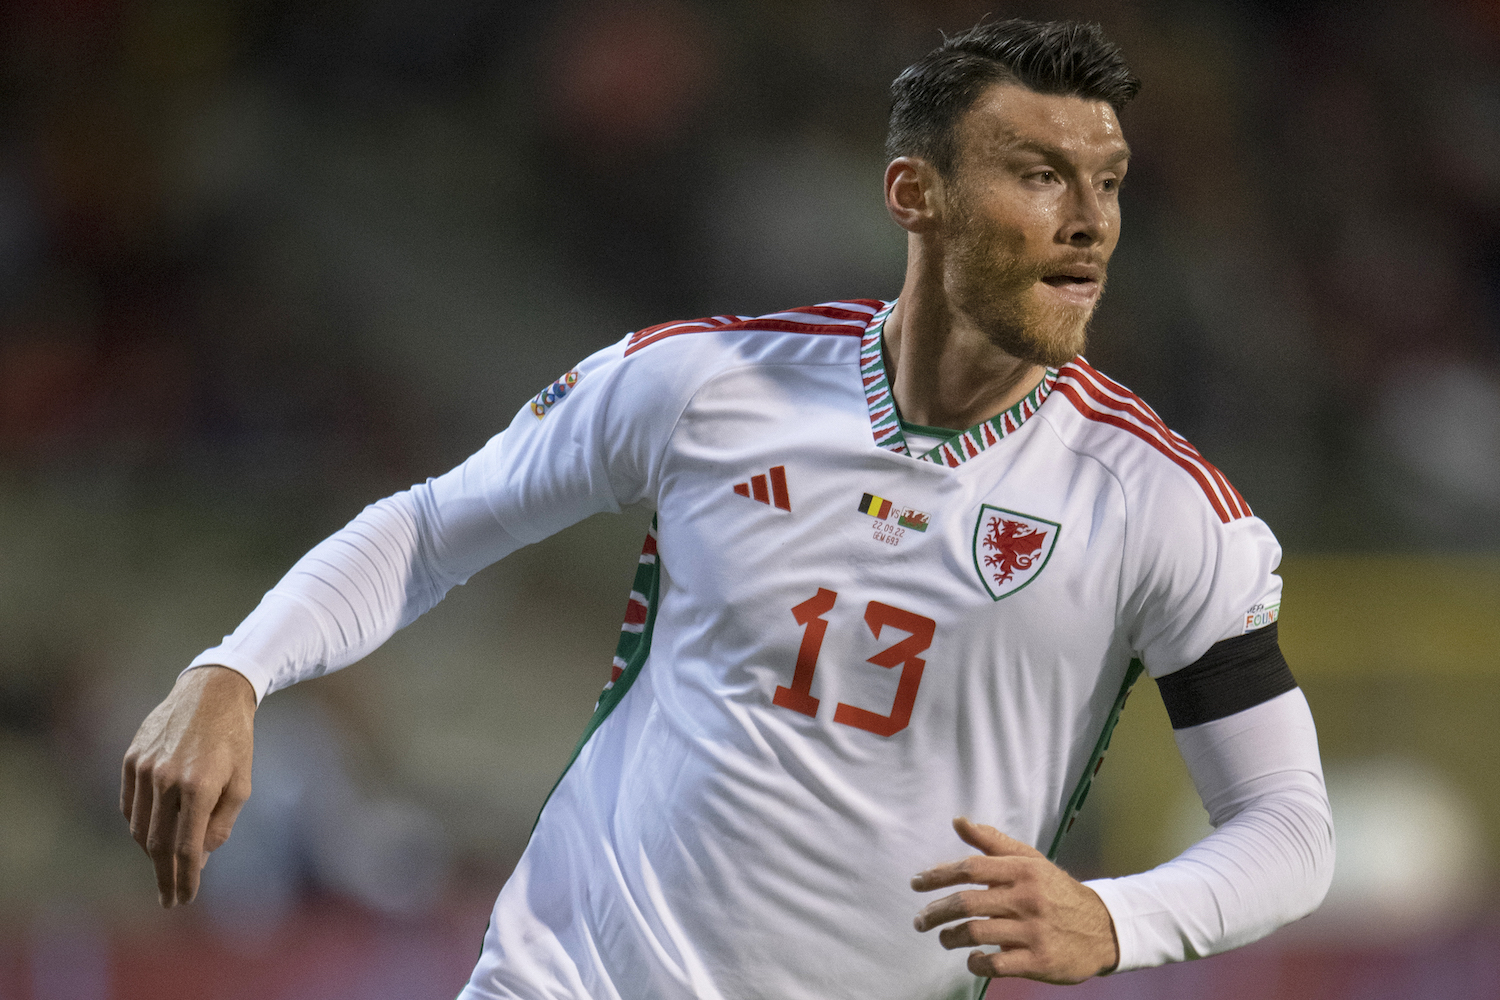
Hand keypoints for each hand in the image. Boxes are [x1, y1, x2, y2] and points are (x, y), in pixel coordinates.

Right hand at [121, 665, 255, 906]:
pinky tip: (153, 836)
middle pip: (158, 844)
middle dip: (165, 876)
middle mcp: (166, 779)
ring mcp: (144, 769)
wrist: (212, 692)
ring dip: (152, 852)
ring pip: (139, 828)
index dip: (185, 878)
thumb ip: (221, 823)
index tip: (184, 899)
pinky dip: (140, 826)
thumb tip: (200, 857)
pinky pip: (130, 806)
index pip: (186, 847)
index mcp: (199, 786)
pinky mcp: (131, 759)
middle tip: (171, 898)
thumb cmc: (235, 740)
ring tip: (167, 866)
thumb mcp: (242, 782)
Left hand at [911, 816, 1118, 981]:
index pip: (971, 868)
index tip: (916, 883)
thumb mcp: (1031, 861)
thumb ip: (992, 842)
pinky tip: (972, 959)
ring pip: (976, 933)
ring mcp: (1033, 931)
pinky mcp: (1039, 961)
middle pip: (967, 903)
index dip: (938, 875)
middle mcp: (1026, 898)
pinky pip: (996, 964)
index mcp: (1023, 871)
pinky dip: (976, 963)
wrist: (1104, 929)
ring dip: (951, 938)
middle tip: (920, 921)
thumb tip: (958, 821)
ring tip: (944, 938)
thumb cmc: (1057, 892)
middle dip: (935, 912)